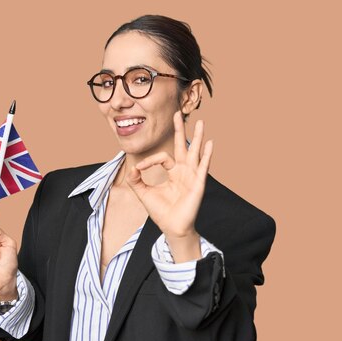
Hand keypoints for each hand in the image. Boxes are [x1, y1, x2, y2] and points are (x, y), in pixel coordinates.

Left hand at [126, 111, 213, 237]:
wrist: (172, 228)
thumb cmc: (162, 212)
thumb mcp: (144, 194)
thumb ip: (136, 181)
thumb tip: (131, 168)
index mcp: (173, 173)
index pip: (162, 157)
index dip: (149, 161)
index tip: (138, 169)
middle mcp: (184, 171)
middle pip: (182, 146)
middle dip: (180, 130)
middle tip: (177, 113)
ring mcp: (192, 176)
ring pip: (195, 152)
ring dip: (198, 137)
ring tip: (201, 122)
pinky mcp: (198, 183)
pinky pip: (203, 167)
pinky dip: (207, 155)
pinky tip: (210, 143)